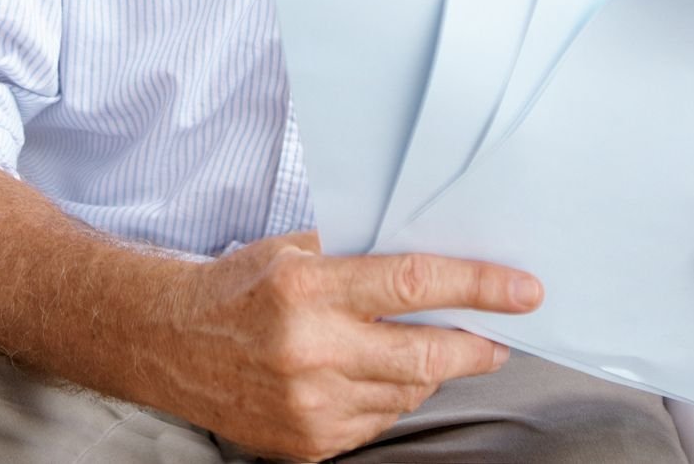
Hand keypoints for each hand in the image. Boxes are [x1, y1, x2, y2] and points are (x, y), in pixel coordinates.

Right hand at [159, 230, 541, 460]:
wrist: (168, 343)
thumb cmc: (237, 286)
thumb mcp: (293, 250)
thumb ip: (358, 255)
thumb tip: (434, 260)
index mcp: (308, 288)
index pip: (413, 284)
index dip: (478, 287)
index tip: (524, 292)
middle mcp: (310, 350)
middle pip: (424, 355)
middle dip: (475, 347)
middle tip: (497, 338)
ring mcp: (308, 405)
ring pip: (406, 394)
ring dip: (430, 373)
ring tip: (429, 350)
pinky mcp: (305, 444)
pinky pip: (376, 422)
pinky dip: (389, 399)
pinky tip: (376, 377)